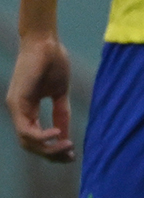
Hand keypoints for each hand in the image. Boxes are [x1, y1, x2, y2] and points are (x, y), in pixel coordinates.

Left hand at [7, 34, 73, 161]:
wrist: (46, 42)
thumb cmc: (54, 63)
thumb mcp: (60, 95)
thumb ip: (61, 115)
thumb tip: (65, 137)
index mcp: (28, 110)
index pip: (35, 140)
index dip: (53, 151)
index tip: (72, 154)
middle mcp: (19, 110)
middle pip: (30, 146)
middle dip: (52, 155)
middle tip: (71, 154)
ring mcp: (16, 106)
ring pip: (27, 142)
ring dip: (49, 149)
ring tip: (68, 146)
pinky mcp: (18, 102)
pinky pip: (27, 131)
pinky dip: (44, 138)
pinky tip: (59, 134)